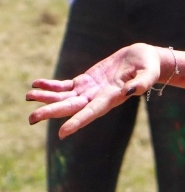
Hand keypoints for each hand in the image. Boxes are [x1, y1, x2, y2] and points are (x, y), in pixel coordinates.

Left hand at [27, 43, 167, 136]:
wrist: (144, 60)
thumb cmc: (149, 67)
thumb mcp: (148, 73)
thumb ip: (141, 82)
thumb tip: (131, 91)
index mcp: (112, 98)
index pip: (92, 112)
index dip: (78, 121)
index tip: (63, 132)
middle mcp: (97, 98)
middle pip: (71, 108)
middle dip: (51, 112)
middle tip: (32, 119)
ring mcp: (90, 90)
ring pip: (64, 98)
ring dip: (46, 98)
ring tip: (28, 96)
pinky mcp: (86, 81)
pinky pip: (65, 86)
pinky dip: (51, 86)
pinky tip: (37, 84)